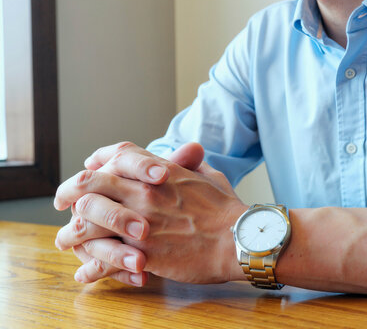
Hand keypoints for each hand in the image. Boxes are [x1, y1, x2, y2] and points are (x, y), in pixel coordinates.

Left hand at [54, 142, 245, 285]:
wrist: (239, 239)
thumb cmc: (228, 209)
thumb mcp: (211, 177)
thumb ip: (193, 165)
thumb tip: (190, 155)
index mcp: (160, 173)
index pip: (117, 155)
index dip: (97, 160)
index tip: (87, 169)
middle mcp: (144, 192)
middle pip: (89, 185)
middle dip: (68, 192)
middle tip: (62, 203)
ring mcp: (140, 223)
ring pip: (86, 224)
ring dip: (71, 234)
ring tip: (66, 242)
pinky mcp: (142, 253)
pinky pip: (103, 262)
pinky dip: (90, 270)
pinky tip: (85, 276)